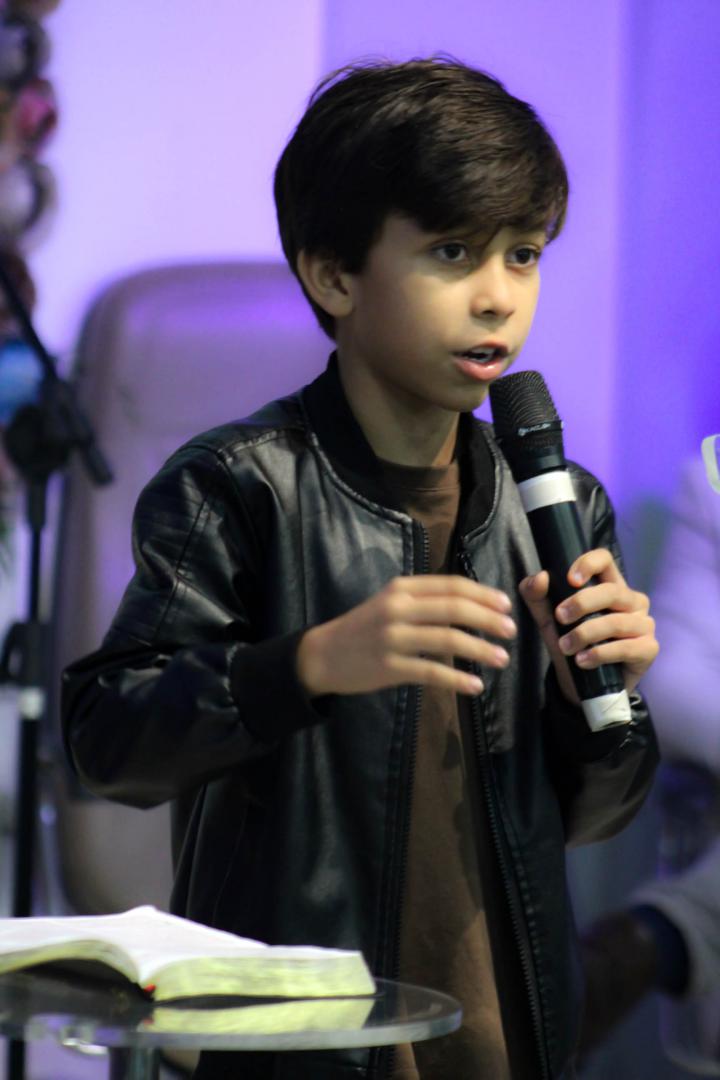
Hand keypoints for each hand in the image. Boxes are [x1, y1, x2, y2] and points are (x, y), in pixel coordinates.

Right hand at [296, 575, 516, 697]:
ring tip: (501, 658)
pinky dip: (457, 680)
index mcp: (402, 588)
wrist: (323, 654)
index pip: (451, 586)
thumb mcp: (390, 601)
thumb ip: (424, 599)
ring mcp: (393, 638)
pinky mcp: (389, 667)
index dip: (483, 594)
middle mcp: (398, 608)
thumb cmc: (364, 627)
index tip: (506, 605)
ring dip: (480, 650)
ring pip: (447, 641)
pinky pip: (431, 672)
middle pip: (453, 609)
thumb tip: (472, 603)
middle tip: (511, 630)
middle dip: (488, 619)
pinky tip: (475, 686)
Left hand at [519, 549, 658, 702]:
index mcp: (610, 586)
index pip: (605, 560)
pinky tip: (583, 661)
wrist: (583, 686)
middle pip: (611, 591)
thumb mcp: (548, 620)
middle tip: (560, 618)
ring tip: (566, 647)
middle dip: (582, 603)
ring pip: (616, 621)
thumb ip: (537, 597)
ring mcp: (644, 625)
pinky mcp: (648, 649)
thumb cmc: (571, 643)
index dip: (588, 563)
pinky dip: (600, 654)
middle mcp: (632, 601)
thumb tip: (539, 577)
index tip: (569, 579)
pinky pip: (626, 647)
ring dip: (585, 634)